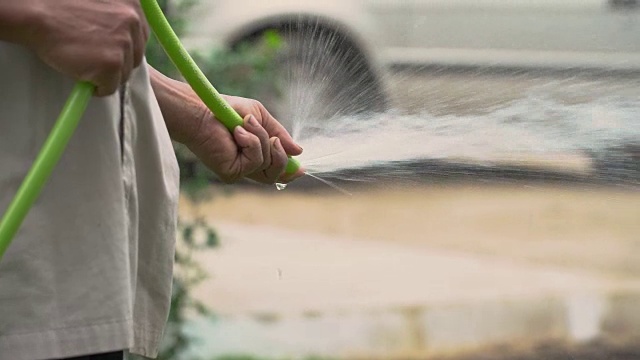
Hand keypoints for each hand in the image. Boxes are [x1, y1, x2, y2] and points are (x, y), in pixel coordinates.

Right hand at [21, 0, 148, 95]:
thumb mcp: (98, 4)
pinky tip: (80, 74)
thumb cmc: (58, 8)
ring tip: (83, 64)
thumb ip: (116, 18)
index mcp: (131, 3)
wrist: (35, 12)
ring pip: (124, 74)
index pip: (141, 36)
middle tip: (94, 61)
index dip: (125, 47)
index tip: (111, 51)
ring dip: (106, 75)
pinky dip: (97, 88)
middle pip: (135, 57)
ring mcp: (124, 43)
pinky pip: (110, 87)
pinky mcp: (112, 64)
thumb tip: (124, 41)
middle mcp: (132, 21)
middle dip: (118, 63)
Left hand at [150, 68, 303, 183]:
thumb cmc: (227, 110)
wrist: (202, 110)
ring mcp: (239, 171)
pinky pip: (255, 161)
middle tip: (273, 139)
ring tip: (245, 124)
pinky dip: (251, 142)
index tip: (301, 167)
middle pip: (276, 175)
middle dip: (280, 155)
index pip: (275, 171)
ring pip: (268, 166)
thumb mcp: (261, 118)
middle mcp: (246, 167)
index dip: (289, 171)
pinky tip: (237, 132)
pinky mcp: (231, 173)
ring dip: (262, 140)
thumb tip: (299, 151)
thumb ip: (279, 134)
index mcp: (253, 155)